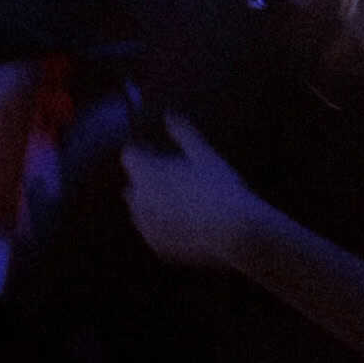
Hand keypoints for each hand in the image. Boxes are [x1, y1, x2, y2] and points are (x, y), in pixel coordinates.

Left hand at [120, 112, 269, 269]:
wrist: (233, 232)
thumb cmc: (220, 187)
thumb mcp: (204, 155)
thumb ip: (183, 134)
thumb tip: (170, 115)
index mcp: (145, 172)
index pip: (129, 155)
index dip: (144, 153)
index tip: (159, 154)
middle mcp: (139, 199)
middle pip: (135, 184)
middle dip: (148, 180)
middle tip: (177, 180)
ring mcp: (146, 226)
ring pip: (142, 210)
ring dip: (154, 204)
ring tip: (186, 203)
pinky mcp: (157, 247)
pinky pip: (155, 232)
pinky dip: (165, 227)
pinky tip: (189, 224)